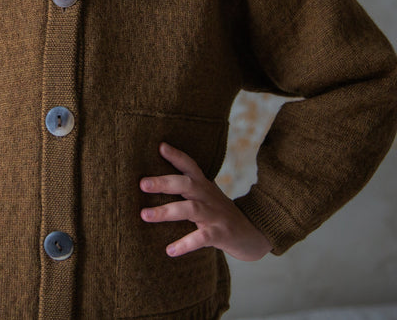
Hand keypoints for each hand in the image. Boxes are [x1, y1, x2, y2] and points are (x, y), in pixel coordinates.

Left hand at [140, 142, 270, 261]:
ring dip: (166, 211)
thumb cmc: (221, 214)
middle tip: (142, 183)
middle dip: (164, 182)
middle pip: (186, 184)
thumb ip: (188, 189)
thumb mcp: (207, 197)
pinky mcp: (221, 234)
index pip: (190, 166)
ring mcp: (215, 215)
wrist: (254, 233)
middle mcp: (208, 197)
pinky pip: (202, 238)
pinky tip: (170, 251)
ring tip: (145, 215)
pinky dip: (185, 244)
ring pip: (190, 209)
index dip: (176, 155)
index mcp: (204, 186)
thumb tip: (156, 182)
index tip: (160, 146)